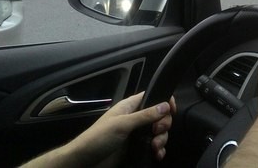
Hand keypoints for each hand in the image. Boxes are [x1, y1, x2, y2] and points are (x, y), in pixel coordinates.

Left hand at [21, 92, 175, 167]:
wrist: (85, 161)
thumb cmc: (99, 137)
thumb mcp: (122, 124)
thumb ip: (145, 115)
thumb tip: (165, 105)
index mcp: (130, 106)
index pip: (153, 96)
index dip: (164, 100)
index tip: (171, 110)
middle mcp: (136, 118)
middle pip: (160, 116)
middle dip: (163, 124)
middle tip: (157, 132)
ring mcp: (137, 134)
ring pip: (159, 132)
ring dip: (161, 139)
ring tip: (155, 147)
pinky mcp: (137, 148)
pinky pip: (154, 146)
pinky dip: (159, 150)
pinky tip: (157, 154)